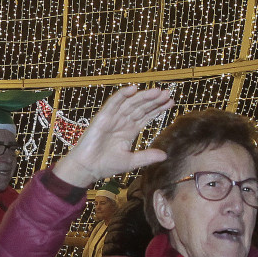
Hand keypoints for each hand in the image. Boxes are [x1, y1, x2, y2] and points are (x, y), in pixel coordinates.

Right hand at [54, 85, 172, 187]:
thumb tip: (165, 155)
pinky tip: (133, 88)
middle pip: (140, 107)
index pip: (146, 116)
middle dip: (154, 100)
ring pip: (130, 103)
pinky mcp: (102, 117)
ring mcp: (112, 118)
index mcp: (129, 130)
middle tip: (167, 93)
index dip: (157, 108)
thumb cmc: (106, 165)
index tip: (170, 102)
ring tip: (157, 91)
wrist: (87, 168)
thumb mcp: (131, 161)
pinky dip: (122, 95)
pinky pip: (113, 103)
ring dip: (143, 96)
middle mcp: (122, 122)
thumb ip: (147, 156)